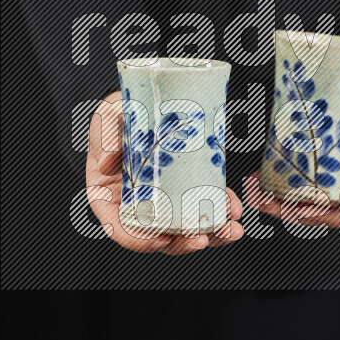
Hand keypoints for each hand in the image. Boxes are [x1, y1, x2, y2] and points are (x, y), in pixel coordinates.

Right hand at [86, 91, 243, 254]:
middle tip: (202, 238)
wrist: (146, 97)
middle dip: (183, 242)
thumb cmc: (117, 113)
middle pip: (157, 234)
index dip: (139, 240)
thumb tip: (106, 164)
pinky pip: (202, 205)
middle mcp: (134, 203)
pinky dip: (219, 210)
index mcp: (108, 195)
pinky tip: (233, 209)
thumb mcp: (107, 120)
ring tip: (230, 230)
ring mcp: (161, 199)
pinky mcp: (185, 188)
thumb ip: (107, 138)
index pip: (119, 228)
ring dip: (210, 234)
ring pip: (184, 227)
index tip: (160, 240)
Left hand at [251, 60, 339, 227]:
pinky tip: (255, 177)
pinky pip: (297, 176)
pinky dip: (276, 179)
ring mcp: (336, 175)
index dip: (332, 215)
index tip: (307, 209)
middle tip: (267, 202)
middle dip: (294, 211)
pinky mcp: (317, 161)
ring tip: (254, 193)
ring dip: (279, 201)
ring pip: (307, 199)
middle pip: (327, 210)